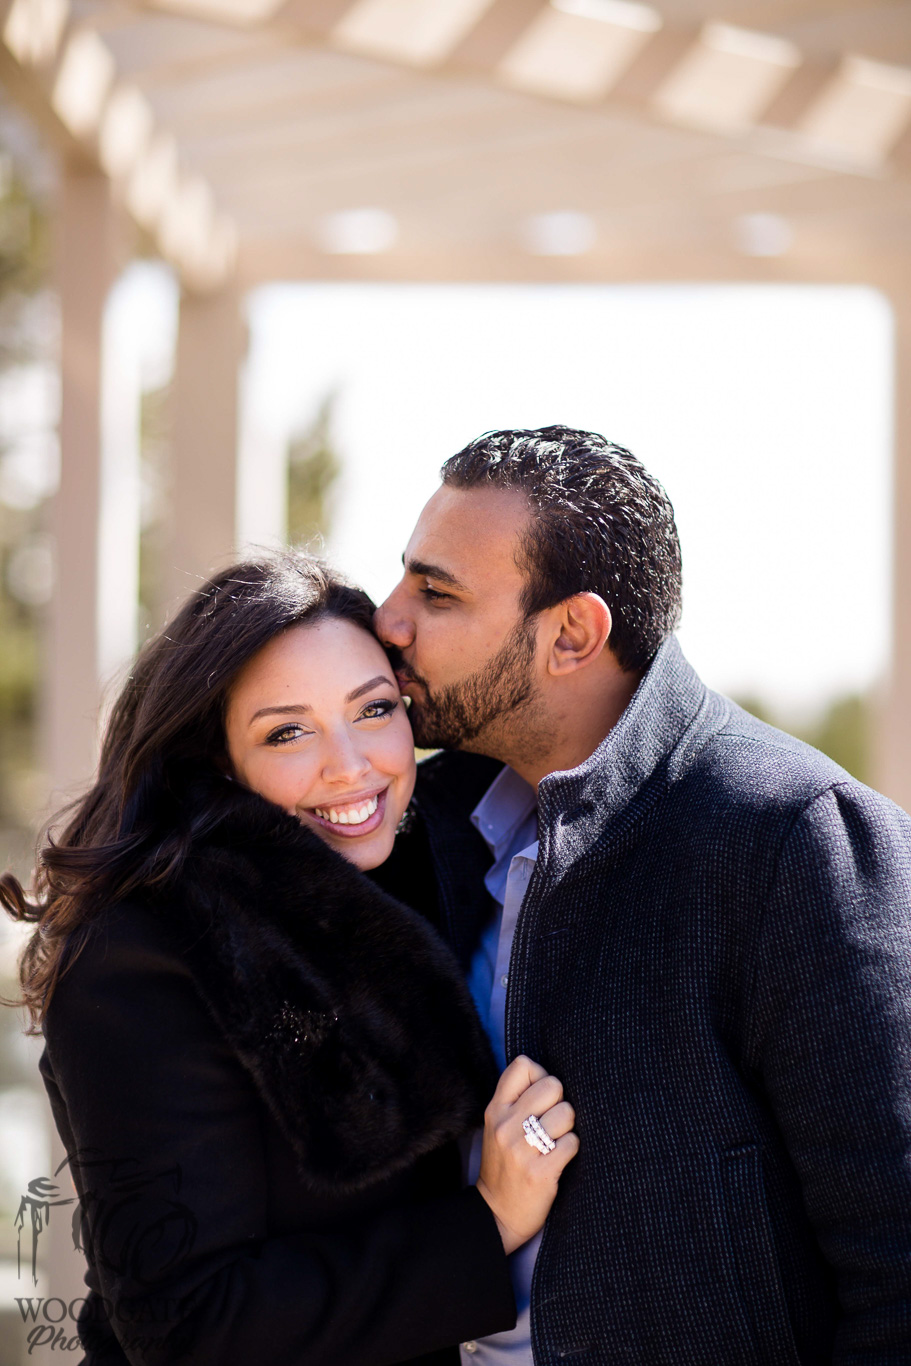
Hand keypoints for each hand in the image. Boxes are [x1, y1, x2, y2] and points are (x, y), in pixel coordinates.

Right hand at [475, 1055, 578, 1254]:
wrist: (496, 1213)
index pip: (523, 1065)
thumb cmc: (504, 1164)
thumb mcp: (497, 1126)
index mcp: (495, 1109)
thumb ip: (517, 1099)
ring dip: (567, 1128)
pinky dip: (570, 1149)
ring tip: (554, 1142)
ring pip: (566, 1113)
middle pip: (552, 1085)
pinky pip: (571, 1143)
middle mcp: (506, 1125)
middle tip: (552, 1122)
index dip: (540, 1076)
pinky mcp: (540, 1172)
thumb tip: (551, 1079)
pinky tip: (558, 1159)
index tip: (541, 1097)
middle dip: (560, 1102)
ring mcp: (522, 1150)